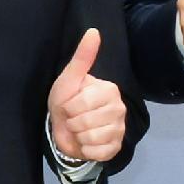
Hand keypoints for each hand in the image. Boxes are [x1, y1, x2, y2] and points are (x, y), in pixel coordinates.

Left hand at [47, 27, 123, 166]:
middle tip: (73, 118)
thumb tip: (94, 30)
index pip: (82, 103)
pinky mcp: (116, 147)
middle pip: (87, 122)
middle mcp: (119, 108)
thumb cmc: (66, 100)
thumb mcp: (69, 78)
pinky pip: (98, 152)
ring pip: (92, 137)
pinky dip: (86, 149)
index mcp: (109, 90)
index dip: (68, 107)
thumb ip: (82, 57)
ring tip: (79, 129)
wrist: (64, 128)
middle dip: (72, 122)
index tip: (69, 104)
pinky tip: (86, 142)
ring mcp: (120, 128)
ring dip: (78, 136)